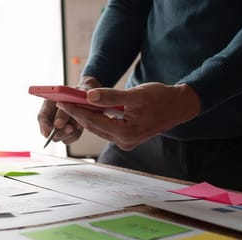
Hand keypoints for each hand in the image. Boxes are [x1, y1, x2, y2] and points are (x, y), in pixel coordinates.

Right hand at [36, 76, 100, 144]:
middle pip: (50, 131)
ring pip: (61, 137)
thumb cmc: (78, 93)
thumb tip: (58, 124)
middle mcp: (52, 116)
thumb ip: (63, 110)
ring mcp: (60, 125)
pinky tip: (80, 125)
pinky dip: (76, 133)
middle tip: (70, 128)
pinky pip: (71, 138)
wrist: (87, 94)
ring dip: (70, 132)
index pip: (42, 118)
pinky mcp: (69, 131)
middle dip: (60, 131)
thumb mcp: (71, 97)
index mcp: (48, 105)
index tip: (47, 133)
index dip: (44, 127)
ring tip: (78, 121)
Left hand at [56, 82, 200, 150]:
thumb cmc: (161, 98)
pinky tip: (88, 109)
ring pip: (99, 128)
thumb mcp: (135, 95)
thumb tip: (89, 97)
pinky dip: (97, 118)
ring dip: (86, 116)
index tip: (62, 101)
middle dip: (77, 113)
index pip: (94, 120)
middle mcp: (124, 141)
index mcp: (126, 133)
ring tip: (71, 104)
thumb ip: (111, 97)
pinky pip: (107, 128)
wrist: (179, 106)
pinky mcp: (127, 137)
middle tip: (62, 101)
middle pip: (94, 126)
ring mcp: (126, 141)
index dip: (76, 110)